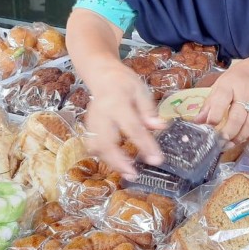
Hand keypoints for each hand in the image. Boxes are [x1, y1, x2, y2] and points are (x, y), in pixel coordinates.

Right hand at [84, 63, 164, 178]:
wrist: (102, 74)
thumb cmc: (124, 82)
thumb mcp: (141, 90)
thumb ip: (149, 110)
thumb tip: (160, 127)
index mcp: (117, 102)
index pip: (133, 127)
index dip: (145, 145)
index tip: (156, 159)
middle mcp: (101, 114)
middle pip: (107, 142)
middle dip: (119, 161)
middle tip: (134, 174)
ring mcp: (92, 121)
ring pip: (97, 147)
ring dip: (111, 163)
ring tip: (128, 173)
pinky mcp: (88, 127)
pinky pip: (93, 146)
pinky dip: (104, 157)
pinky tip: (118, 164)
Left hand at [195, 58, 248, 144]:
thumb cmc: (234, 81)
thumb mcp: (218, 87)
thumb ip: (209, 105)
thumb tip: (198, 122)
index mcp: (229, 85)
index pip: (221, 101)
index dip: (214, 117)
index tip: (209, 128)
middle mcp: (245, 92)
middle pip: (238, 117)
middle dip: (228, 132)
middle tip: (221, 142)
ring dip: (240, 137)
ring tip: (231, 143)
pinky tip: (242, 138)